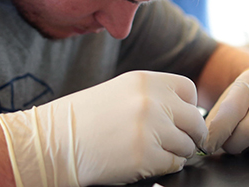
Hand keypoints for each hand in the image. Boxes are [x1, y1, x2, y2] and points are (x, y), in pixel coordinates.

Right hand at [0, 71, 206, 186]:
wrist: (54, 143)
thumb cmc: (83, 120)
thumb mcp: (119, 92)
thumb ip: (151, 96)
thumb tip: (184, 113)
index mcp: (145, 80)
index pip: (188, 89)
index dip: (187, 107)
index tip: (180, 119)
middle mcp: (152, 101)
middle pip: (194, 119)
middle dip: (189, 134)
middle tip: (177, 142)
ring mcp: (151, 128)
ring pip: (186, 145)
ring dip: (175, 152)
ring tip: (153, 152)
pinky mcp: (146, 156)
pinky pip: (173, 164)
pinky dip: (164, 167)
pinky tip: (145, 162)